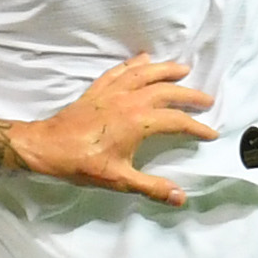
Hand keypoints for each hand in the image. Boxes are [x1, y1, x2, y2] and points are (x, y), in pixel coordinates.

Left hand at [9, 55, 215, 206]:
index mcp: (138, 121)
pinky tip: (143, 59)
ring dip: (166, 70)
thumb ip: (151, 187)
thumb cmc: (81, 163)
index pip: (176, 121)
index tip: (210, 133)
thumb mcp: (118, 179)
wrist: (46, 147)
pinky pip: (120, 71)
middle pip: (166, 91)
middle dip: (189, 94)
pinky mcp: (97, 90)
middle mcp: (129, 100)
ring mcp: (112, 92)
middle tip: (206, 99)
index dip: (196, 127)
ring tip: (183, 68)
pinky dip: (134, 64)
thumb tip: (180, 197)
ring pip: (145, 73)